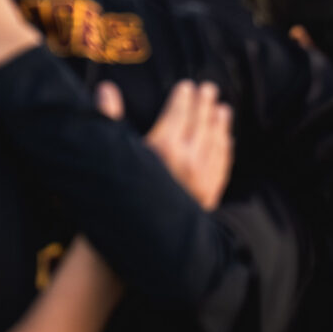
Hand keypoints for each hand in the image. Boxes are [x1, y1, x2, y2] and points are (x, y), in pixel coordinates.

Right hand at [114, 80, 233, 207]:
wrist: (133, 246)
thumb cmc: (116, 196)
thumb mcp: (112, 154)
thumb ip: (110, 119)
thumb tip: (106, 88)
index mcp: (163, 146)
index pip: (180, 112)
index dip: (184, 97)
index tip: (188, 85)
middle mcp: (187, 160)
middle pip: (201, 123)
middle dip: (205, 104)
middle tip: (210, 89)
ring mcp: (201, 180)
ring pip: (216, 144)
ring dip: (220, 124)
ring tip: (223, 109)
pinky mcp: (208, 198)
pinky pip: (222, 167)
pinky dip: (225, 150)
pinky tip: (226, 142)